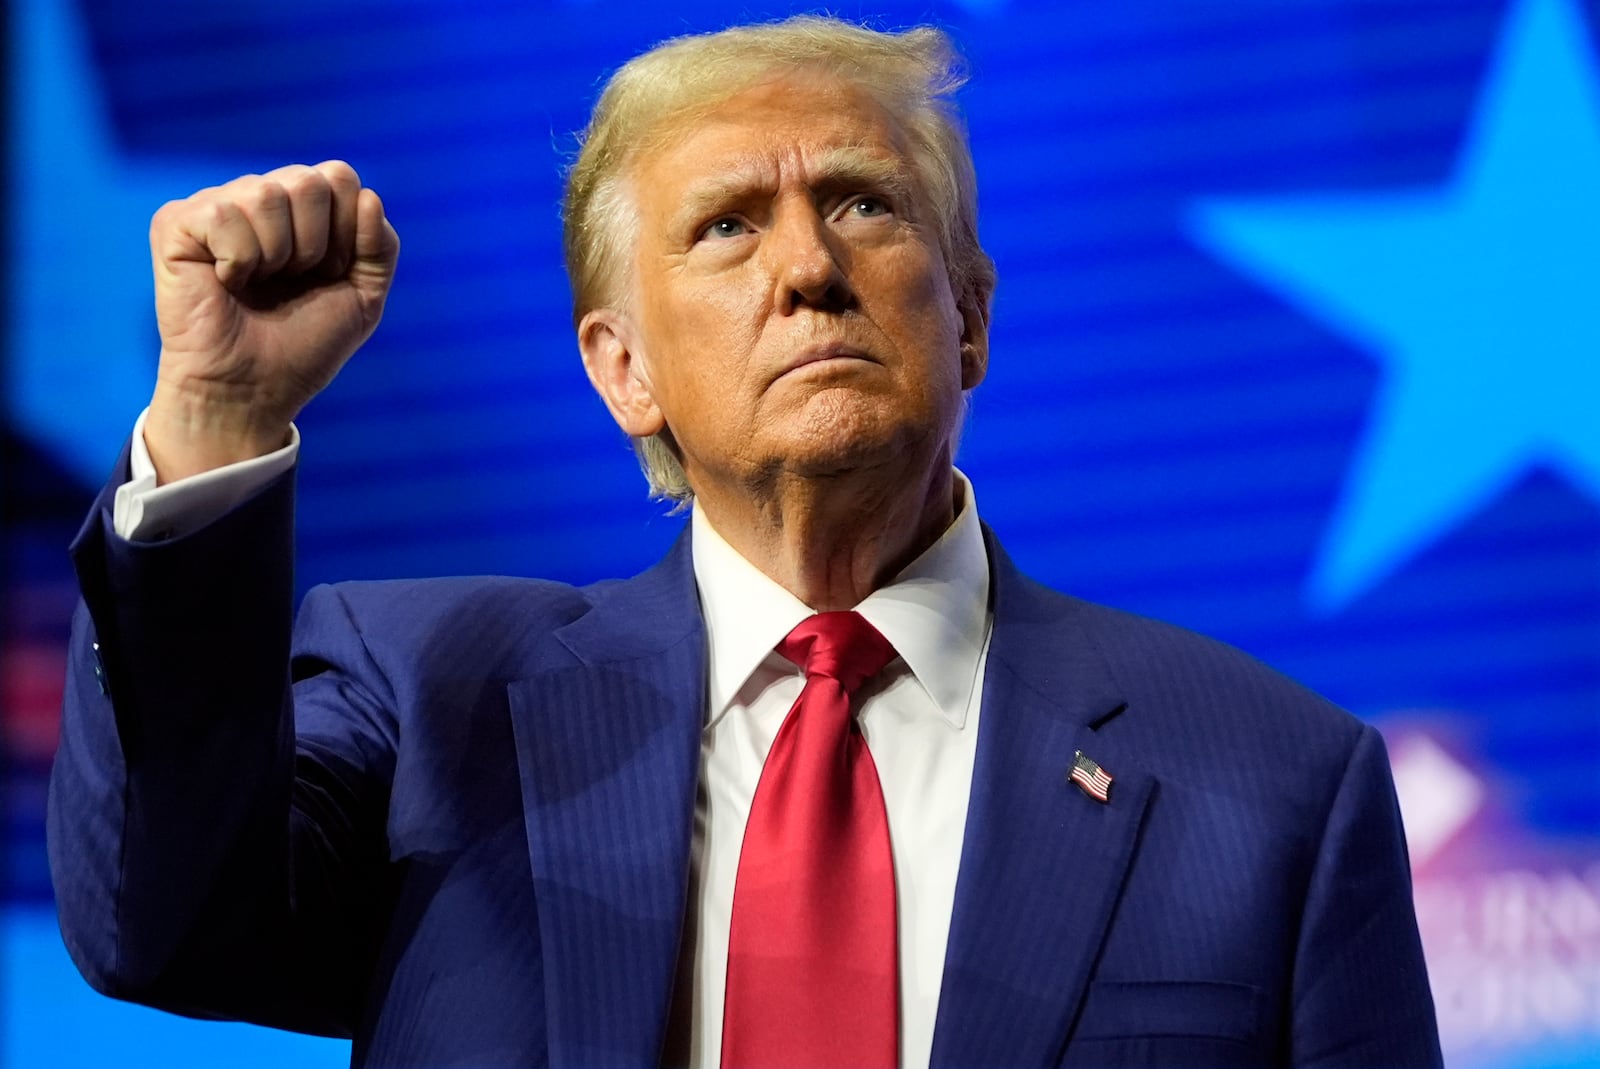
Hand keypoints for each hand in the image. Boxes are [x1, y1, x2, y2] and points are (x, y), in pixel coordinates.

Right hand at [144, 161, 399, 481]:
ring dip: (275, 255)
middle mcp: (259, 198)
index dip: (346, 232)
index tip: (329, 274)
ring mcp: (216, 205)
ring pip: (266, 193)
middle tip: (291, 281)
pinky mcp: (176, 223)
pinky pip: (224, 214)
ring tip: (256, 284)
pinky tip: (225, 282)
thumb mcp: (364, 297)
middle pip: (308, 180)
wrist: (256, 388)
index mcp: (302, 209)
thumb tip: (369, 197)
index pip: (339, 176)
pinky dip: (238, 259)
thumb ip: (380, 247)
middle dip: (314, 244)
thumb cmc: (304, 344)